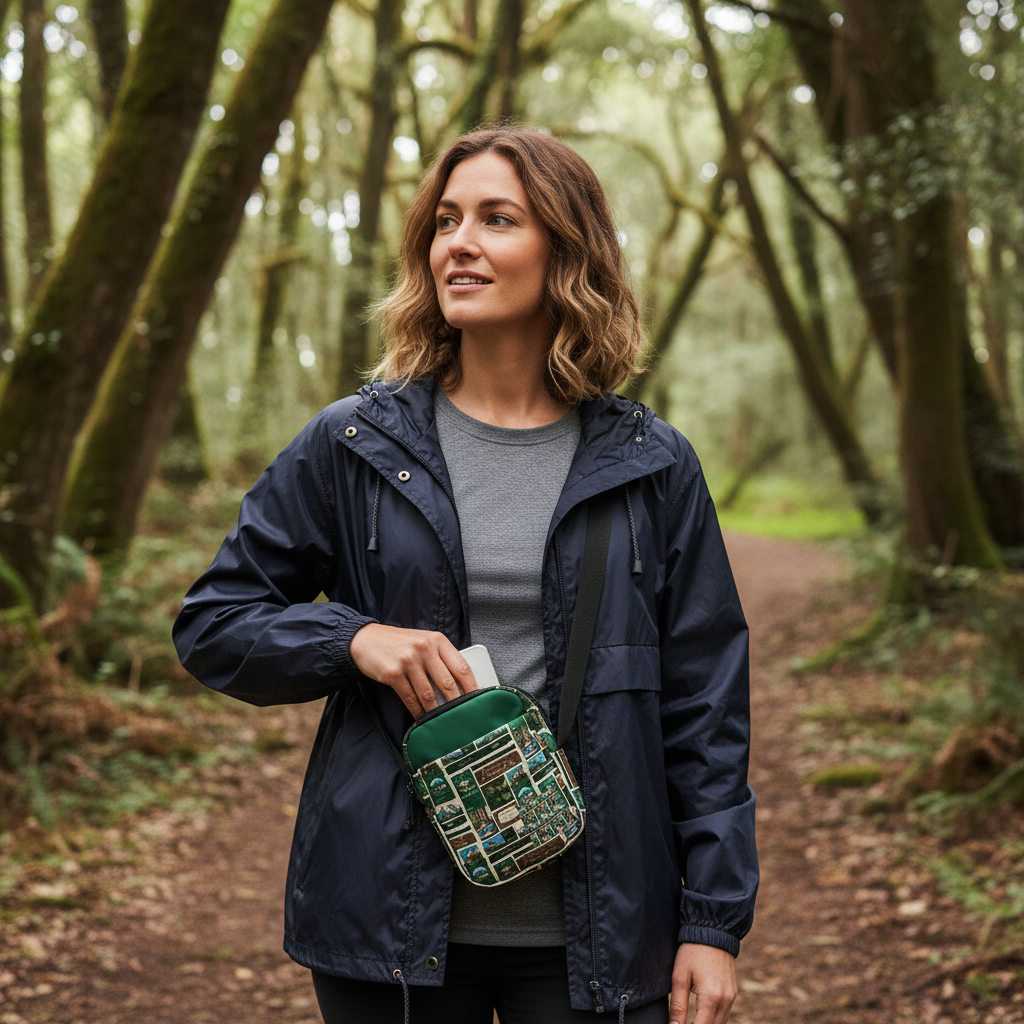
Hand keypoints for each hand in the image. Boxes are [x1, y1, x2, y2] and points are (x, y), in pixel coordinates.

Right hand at [349, 624, 477, 716]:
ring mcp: (408, 661)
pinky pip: (410, 698)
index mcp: (437, 640)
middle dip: (456, 703)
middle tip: (461, 716)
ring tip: (441, 720)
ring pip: (428, 694)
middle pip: (448, 683)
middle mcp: (424, 648)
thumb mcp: (423, 642)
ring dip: (435, 710)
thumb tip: (460, 685)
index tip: (478, 700)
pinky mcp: (393, 673)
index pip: (462, 666)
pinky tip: (422, 716)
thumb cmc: (399, 644)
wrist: (366, 639)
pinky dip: (417, 711)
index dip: (472, 686)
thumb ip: (440, 658)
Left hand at [669, 943, 736, 1023]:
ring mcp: (732, 997)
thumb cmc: (693, 951)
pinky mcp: (733, 992)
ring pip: (720, 1023)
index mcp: (711, 997)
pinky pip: (724, 1014)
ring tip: (691, 1020)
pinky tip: (701, 1015)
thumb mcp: (680, 976)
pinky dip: (713, 1018)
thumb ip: (678, 1006)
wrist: (712, 930)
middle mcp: (725, 1000)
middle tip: (682, 1023)